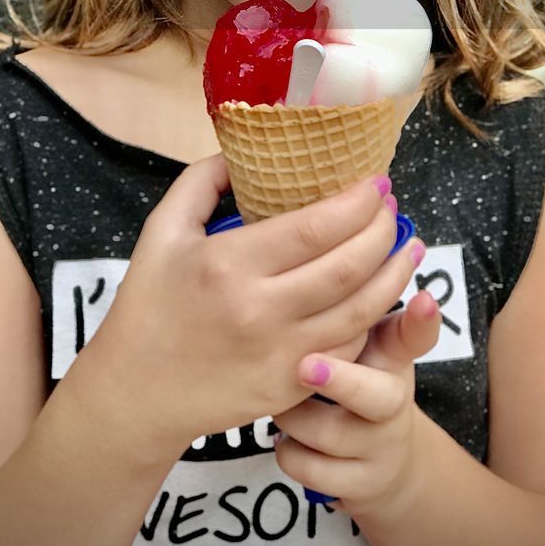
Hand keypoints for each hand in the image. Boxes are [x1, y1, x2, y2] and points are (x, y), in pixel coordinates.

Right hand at [78, 153, 419, 462]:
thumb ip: (201, 182)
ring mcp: (280, 354)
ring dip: (394, 275)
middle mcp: (261, 310)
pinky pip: (347, 348)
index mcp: (229, 264)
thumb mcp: (162, 231)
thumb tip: (243, 152)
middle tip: (393, 208)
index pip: (316, 227)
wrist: (135, 394)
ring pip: (360, 311)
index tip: (376, 181)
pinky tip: (380, 294)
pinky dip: (372, 318)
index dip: (357, 202)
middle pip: (348, 267)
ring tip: (409, 246)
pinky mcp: (290, 387)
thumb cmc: (147, 305)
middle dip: (383, 231)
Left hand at [271, 286, 441, 519]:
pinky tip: (286, 438)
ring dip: (291, 416)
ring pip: (322, 432)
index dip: (422, 319)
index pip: (415, 334)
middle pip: (375, 394)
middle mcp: (393, 401)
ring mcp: (378, 447)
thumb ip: (356, 297)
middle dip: (339, 380)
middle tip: (306, 365)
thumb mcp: (370, 340)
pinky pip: (306, 467)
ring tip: (282, 399)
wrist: (386, 464)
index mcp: (394, 356)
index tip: (423, 299)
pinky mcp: (358, 485)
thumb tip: (333, 233)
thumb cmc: (362, 377)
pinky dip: (288, 452)